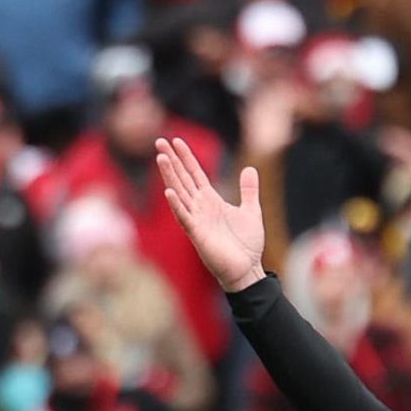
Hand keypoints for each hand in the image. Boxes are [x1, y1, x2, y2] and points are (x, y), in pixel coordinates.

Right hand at [156, 136, 264, 292]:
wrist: (247, 270)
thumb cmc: (247, 245)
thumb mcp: (251, 212)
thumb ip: (248, 191)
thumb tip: (251, 169)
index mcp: (211, 201)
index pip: (195, 174)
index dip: (186, 157)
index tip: (176, 140)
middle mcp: (200, 208)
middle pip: (183, 179)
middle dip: (171, 160)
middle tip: (159, 141)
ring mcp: (197, 220)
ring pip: (180, 194)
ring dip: (170, 176)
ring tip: (161, 158)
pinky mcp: (197, 235)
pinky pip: (184, 218)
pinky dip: (177, 205)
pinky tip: (168, 192)